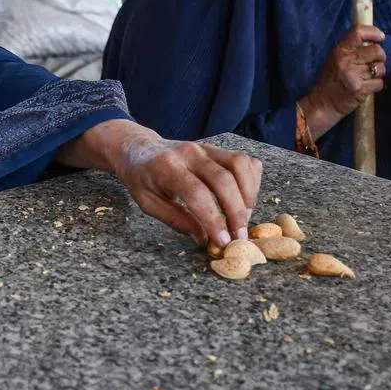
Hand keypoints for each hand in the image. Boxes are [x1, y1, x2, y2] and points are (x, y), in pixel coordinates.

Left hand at [115, 136, 262, 247]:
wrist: (139, 148)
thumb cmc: (141, 178)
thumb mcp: (147, 203)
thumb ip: (175, 220)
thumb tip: (203, 238)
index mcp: (167, 167)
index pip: (197, 194)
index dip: (214, 219)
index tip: (223, 241)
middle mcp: (190, 153)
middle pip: (224, 180)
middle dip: (237, 212)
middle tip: (239, 236)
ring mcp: (206, 148)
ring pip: (240, 164)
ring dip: (249, 194)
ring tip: (244, 218)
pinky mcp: (217, 148)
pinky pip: (244, 160)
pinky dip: (252, 180)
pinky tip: (245, 199)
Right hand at [302, 25, 386, 132]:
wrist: (322, 104)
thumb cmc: (330, 80)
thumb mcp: (335, 59)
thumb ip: (351, 49)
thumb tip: (372, 40)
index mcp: (340, 51)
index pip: (358, 32)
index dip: (373, 32)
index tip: (380, 37)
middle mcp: (347, 61)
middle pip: (377, 50)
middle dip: (380, 57)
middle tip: (373, 62)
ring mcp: (354, 75)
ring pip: (381, 68)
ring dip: (378, 73)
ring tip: (368, 77)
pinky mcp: (360, 90)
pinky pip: (380, 83)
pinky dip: (376, 85)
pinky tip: (367, 87)